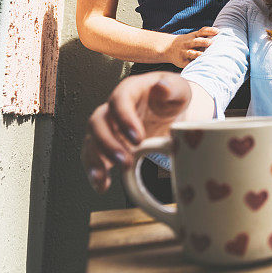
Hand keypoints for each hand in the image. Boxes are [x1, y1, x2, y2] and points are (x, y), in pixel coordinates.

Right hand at [82, 72, 191, 192]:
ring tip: (104, 177)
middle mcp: (114, 108)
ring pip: (91, 141)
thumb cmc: (175, 98)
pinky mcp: (110, 145)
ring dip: (96, 160)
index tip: (138, 138)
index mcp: (130, 90)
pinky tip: (102, 185)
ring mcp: (109, 127)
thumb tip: (162, 87)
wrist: (176, 112)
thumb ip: (173, 87)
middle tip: (125, 160)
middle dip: (108, 143)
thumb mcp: (180, 90)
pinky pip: (94, 157)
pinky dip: (96, 172)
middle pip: (98, 122)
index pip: (119, 100)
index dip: (124, 118)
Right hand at [167, 26, 218, 67]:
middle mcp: (188, 43)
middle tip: (212, 43)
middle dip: (204, 42)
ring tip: (203, 56)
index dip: (209, 31)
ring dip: (198, 54)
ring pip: (192, 53)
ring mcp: (184, 52)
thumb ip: (203, 36)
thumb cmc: (186, 43)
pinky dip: (194, 65)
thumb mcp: (192, 37)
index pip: (202, 31)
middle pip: (197, 42)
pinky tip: (200, 68)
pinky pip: (188, 64)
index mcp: (193, 36)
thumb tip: (220, 37)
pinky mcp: (182, 61)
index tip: (218, 31)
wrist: (167, 48)